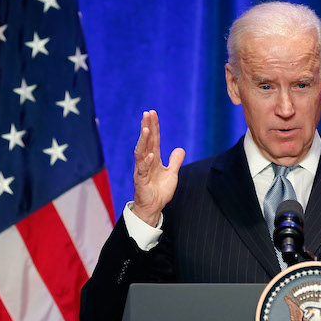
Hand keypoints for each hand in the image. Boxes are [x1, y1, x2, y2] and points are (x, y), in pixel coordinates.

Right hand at [132, 110, 184, 226]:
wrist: (154, 207)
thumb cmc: (160, 191)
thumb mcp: (171, 174)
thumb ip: (175, 161)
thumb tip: (180, 148)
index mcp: (153, 159)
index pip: (153, 139)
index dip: (154, 126)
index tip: (152, 113)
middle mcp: (146, 162)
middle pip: (146, 142)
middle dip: (146, 127)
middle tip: (147, 114)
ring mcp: (142, 170)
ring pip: (141, 152)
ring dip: (143, 141)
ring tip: (146, 129)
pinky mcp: (141, 181)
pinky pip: (142, 170)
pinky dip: (146, 162)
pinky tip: (151, 155)